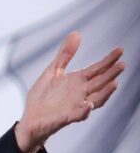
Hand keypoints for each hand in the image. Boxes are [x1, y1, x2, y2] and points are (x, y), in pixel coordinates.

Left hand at [15, 31, 124, 152]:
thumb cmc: (43, 97)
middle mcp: (81, 93)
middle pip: (100, 83)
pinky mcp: (66, 118)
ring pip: (96, 99)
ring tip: (114, 83)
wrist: (30, 119)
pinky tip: (89, 104)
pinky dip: (84, 110)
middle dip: (111, 74)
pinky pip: (78, 115)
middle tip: (122, 64)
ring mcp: (75, 106)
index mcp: (78, 81)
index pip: (97, 69)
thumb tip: (76, 33)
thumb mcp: (53, 71)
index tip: (120, 50)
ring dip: (105, 92)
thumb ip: (65, 55)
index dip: (108, 60)